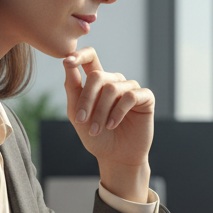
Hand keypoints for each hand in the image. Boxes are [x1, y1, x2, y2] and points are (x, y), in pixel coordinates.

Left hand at [64, 48, 154, 202]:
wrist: (116, 158)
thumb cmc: (96, 137)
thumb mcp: (78, 114)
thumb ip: (73, 89)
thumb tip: (66, 62)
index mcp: (98, 82)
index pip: (90, 58)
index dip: (80, 55)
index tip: (68, 61)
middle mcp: (115, 81)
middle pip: (97, 76)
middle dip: (87, 99)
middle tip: (82, 121)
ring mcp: (131, 88)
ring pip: (112, 88)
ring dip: (101, 111)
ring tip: (96, 130)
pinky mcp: (145, 98)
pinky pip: (131, 96)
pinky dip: (118, 112)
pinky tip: (112, 125)